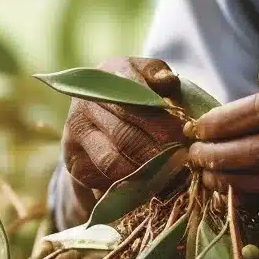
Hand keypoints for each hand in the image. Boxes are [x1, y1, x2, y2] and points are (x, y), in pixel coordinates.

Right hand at [59, 57, 185, 214]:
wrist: (94, 113)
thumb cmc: (133, 90)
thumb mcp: (145, 73)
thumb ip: (158, 74)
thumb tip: (168, 81)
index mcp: (107, 76)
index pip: (133, 97)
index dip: (161, 117)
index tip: (184, 130)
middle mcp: (85, 103)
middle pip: (125, 132)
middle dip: (158, 148)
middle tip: (183, 158)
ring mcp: (75, 134)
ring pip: (112, 160)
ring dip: (144, 170)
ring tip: (171, 174)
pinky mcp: (74, 161)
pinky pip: (103, 178)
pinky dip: (129, 184)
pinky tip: (152, 183)